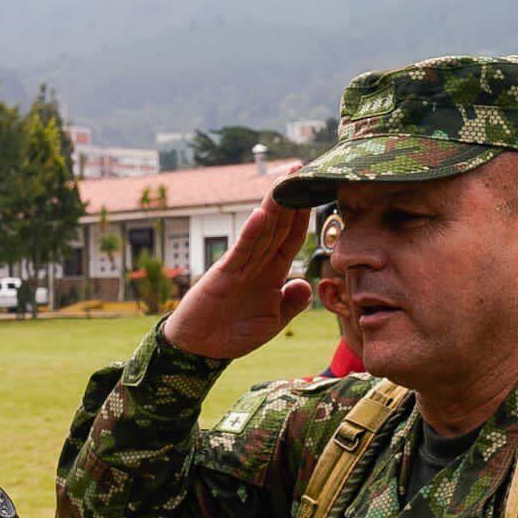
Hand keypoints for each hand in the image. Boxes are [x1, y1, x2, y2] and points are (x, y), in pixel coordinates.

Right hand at [162, 193, 313, 359]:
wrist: (200, 349)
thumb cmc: (234, 333)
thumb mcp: (272, 321)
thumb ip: (290, 304)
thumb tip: (305, 283)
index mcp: (271, 273)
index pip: (291, 239)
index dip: (303, 217)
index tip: (316, 193)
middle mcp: (256, 264)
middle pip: (277, 226)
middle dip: (290, 199)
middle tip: (301, 168)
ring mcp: (240, 266)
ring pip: (261, 232)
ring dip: (274, 207)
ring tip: (285, 181)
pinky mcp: (224, 275)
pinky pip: (241, 251)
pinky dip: (251, 233)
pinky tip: (261, 214)